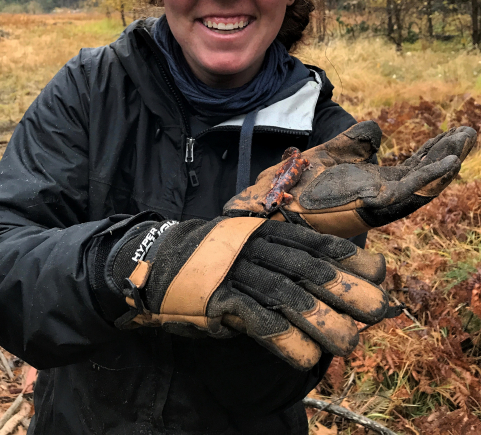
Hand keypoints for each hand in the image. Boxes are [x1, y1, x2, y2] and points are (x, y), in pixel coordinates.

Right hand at [105, 217, 391, 369]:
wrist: (156, 262)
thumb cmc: (215, 263)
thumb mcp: (252, 253)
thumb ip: (287, 265)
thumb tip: (333, 291)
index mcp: (269, 233)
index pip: (316, 242)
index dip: (349, 258)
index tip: (380, 275)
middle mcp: (256, 247)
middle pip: (308, 268)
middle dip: (346, 289)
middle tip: (379, 311)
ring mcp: (236, 270)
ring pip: (286, 294)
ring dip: (321, 321)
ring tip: (348, 346)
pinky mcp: (216, 297)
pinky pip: (255, 318)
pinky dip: (283, 338)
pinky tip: (307, 358)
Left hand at [223, 121, 476, 236]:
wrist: (265, 205)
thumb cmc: (292, 184)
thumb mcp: (329, 154)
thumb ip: (354, 142)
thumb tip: (377, 128)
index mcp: (371, 185)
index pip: (411, 168)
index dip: (433, 151)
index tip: (454, 133)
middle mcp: (377, 197)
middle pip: (421, 176)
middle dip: (446, 155)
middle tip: (470, 134)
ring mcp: (373, 204)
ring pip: (419, 187)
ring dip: (444, 164)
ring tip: (466, 143)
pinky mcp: (365, 208)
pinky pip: (403, 195)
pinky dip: (427, 181)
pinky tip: (447, 165)